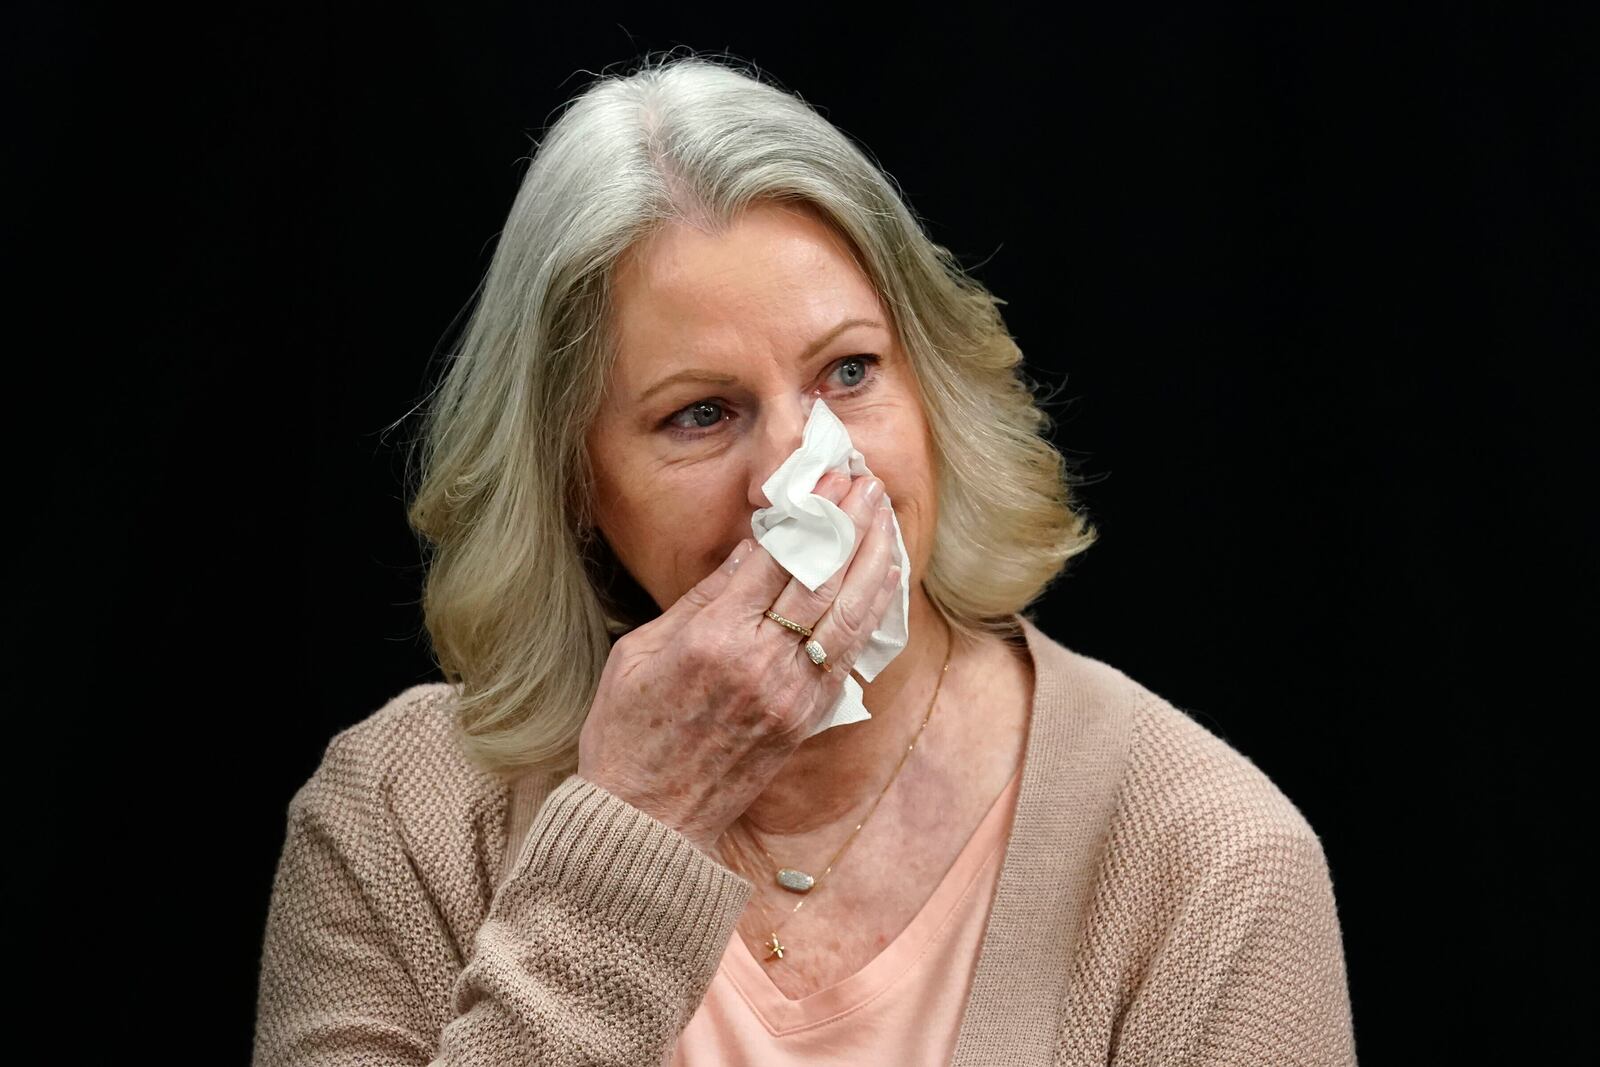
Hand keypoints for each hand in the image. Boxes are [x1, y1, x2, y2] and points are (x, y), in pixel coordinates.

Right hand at [576, 471, 901, 853]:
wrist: (646, 819)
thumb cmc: (627, 731)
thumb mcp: (639, 652)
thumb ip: (698, 601)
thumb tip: (750, 554)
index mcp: (711, 639)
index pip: (775, 559)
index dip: (807, 514)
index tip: (824, 480)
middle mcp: (759, 664)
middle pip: (819, 578)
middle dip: (847, 524)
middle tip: (865, 483)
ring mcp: (789, 696)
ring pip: (846, 615)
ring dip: (871, 561)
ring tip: (884, 519)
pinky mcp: (804, 721)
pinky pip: (847, 656)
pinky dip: (868, 614)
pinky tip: (882, 581)